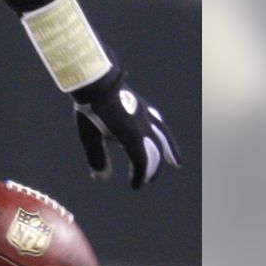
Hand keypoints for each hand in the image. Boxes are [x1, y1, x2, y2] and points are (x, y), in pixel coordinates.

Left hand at [72, 70, 179, 187]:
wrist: (95, 79)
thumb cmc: (90, 108)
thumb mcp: (89, 136)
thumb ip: (97, 157)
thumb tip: (101, 179)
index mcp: (131, 136)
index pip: (141, 162)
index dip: (140, 176)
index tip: (135, 186)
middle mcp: (144, 126)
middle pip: (155, 152)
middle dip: (153, 169)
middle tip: (148, 180)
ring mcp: (145, 114)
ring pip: (163, 136)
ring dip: (169, 152)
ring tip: (176, 164)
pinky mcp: (142, 105)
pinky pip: (158, 121)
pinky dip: (164, 133)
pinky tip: (163, 135)